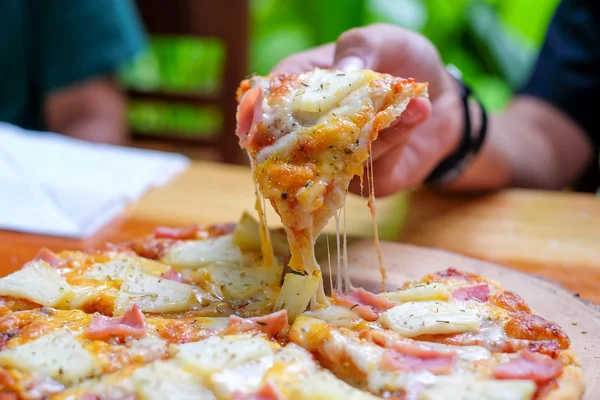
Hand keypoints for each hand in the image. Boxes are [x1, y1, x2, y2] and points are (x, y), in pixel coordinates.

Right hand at [274, 23, 463, 195]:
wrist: (444, 100)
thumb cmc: (400, 62)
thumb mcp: (382, 40)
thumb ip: (360, 48)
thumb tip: (346, 69)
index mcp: (302, 90)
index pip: (267, 102)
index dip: (258, 110)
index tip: (262, 110)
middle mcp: (311, 133)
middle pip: (297, 140)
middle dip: (332, 119)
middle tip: (369, 98)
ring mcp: (335, 163)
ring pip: (338, 155)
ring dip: (377, 126)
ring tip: (413, 100)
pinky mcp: (364, 185)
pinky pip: (371, 170)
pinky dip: (398, 138)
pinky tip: (420, 111)